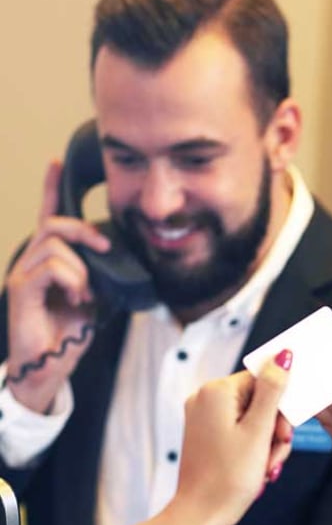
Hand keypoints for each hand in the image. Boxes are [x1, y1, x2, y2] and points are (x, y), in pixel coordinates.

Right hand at [5, 160, 112, 412]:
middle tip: (105, 250)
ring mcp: (24, 272)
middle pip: (56, 224)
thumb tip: (117, 259)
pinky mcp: (21, 287)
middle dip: (86, 231)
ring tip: (84, 293)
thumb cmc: (70, 330)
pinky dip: (72, 281)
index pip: (49, 216)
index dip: (51, 188)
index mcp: (51, 259)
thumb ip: (101, 274)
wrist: (52, 362)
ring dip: (81, 270)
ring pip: (56, 246)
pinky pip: (52, 267)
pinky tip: (76, 298)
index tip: (56, 162)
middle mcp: (32, 260)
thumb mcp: (96, 296)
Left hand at [171, 350, 294, 524]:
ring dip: (268, 441)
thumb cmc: (229, 476)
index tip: (285, 431)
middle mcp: (205, 399)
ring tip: (267, 466)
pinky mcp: (206, 434)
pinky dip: (255, 447)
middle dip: (275, 427)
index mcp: (216, 391)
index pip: (263, 379)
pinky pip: (241, 430)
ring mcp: (203, 417)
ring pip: (254, 417)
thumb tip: (283, 356)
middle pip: (260, 399)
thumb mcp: (259, 431)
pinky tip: (259, 468)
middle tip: (277, 451)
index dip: (281, 405)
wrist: (201, 516)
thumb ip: (273, 391)